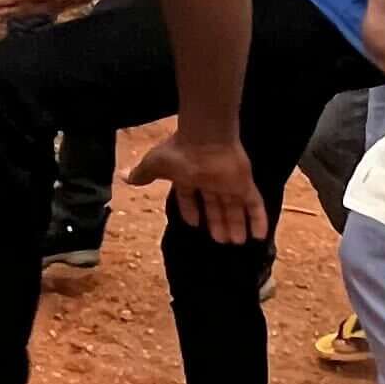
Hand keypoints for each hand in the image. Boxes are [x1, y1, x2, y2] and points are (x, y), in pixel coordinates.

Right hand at [128, 127, 265, 244]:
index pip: (190, 196)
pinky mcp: (244, 184)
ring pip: (233, 208)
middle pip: (215, 205)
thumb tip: (124, 177)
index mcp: (188, 175)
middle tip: (222, 242)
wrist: (204, 139)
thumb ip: (143, 173)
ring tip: (237, 243)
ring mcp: (228, 183)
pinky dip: (258, 220)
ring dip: (236, 225)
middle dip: (218, 223)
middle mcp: (209, 180)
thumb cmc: (178, 152)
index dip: (191, 210)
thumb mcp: (155, 165)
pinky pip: (254, 204)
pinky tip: (260, 236)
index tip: (194, 224)